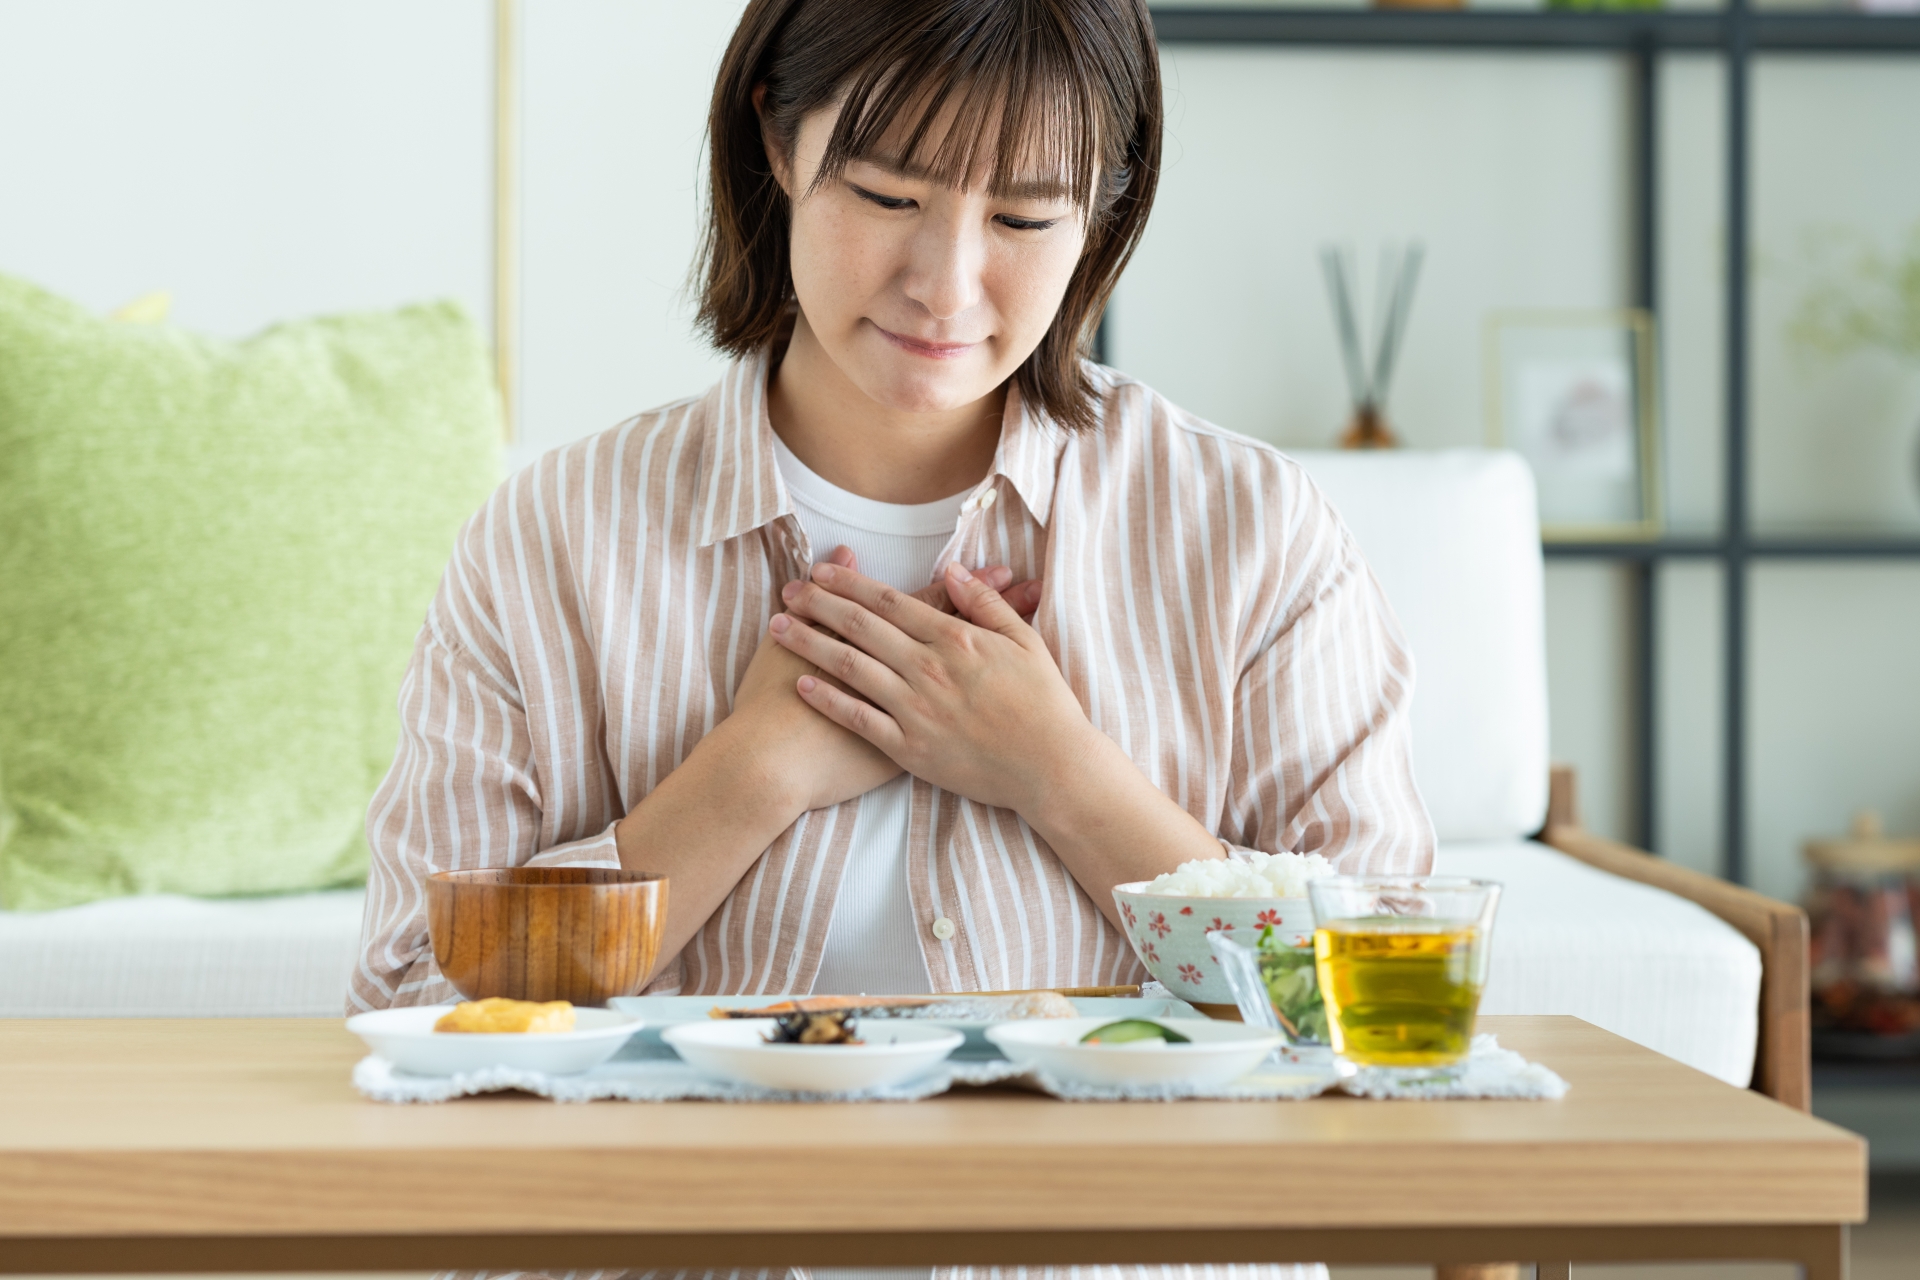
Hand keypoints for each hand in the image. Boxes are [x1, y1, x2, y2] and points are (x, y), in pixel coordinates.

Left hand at [768, 560, 1092, 816]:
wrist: (1051, 768)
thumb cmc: (1044, 705)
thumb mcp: (1024, 642)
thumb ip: (986, 605)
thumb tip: (954, 571)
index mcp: (955, 639)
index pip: (889, 602)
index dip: (850, 583)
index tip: (821, 569)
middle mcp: (928, 669)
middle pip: (860, 627)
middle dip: (818, 604)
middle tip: (786, 589)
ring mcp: (916, 710)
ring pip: (850, 667)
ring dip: (809, 643)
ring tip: (778, 626)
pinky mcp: (910, 748)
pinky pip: (858, 719)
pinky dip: (827, 700)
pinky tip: (800, 683)